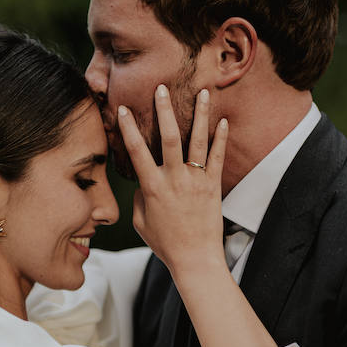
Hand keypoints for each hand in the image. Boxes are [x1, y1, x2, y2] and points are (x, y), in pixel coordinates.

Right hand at [119, 85, 227, 280]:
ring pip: (197, 141)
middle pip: (167, 137)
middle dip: (163, 110)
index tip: (123, 109)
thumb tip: (142, 185)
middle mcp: (174, 180)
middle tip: (161, 87)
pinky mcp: (213, 186)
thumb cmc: (165, 244)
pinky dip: (220, 138)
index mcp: (152, 188)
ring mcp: (196, 181)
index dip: (128, 129)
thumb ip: (138, 200)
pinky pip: (217, 157)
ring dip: (199, 114)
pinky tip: (223, 120)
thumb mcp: (141, 223)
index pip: (136, 152)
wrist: (195, 259)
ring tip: (202, 92)